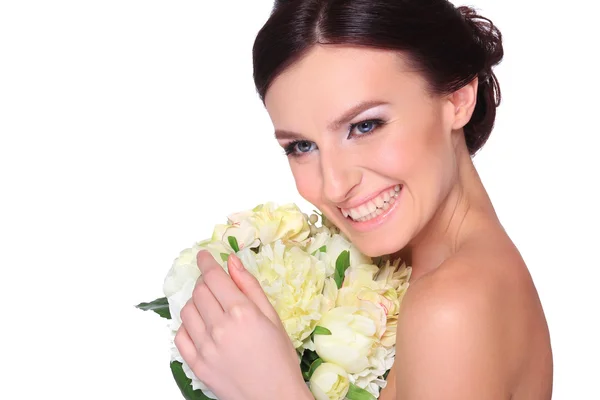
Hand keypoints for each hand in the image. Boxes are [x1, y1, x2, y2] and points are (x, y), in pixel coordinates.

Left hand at [175, 250, 311, 399]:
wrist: (274, 398)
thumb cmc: (280, 358)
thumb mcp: (272, 317)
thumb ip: (250, 286)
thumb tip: (232, 262)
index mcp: (241, 312)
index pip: (213, 277)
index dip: (206, 262)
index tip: (203, 256)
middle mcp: (219, 327)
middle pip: (199, 291)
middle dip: (204, 282)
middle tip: (214, 283)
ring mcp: (205, 348)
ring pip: (187, 311)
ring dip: (196, 302)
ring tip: (210, 306)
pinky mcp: (197, 365)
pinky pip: (180, 337)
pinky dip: (187, 326)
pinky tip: (201, 327)